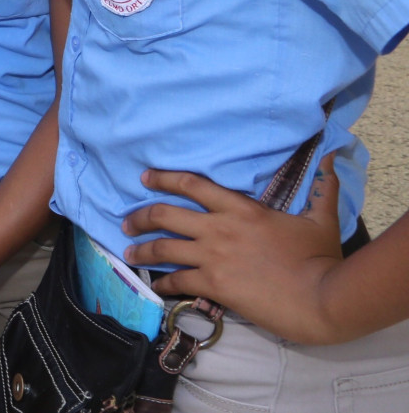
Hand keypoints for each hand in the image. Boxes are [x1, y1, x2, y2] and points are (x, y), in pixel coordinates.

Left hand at [124, 160, 346, 343]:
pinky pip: (176, 280)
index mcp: (241, 208)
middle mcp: (220, 228)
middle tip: (126, 221)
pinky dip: (162, 283)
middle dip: (139, 216)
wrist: (322, 298)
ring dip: (141, 250)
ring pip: (163, 247)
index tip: (145, 178)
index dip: (164, 178)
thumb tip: (330, 159)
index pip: (193, 185)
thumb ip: (320, 189)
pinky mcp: (213, 284)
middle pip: (165, 214)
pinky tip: (157, 285)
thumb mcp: (321, 219)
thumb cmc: (321, 258)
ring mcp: (213, 256)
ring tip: (129, 253)